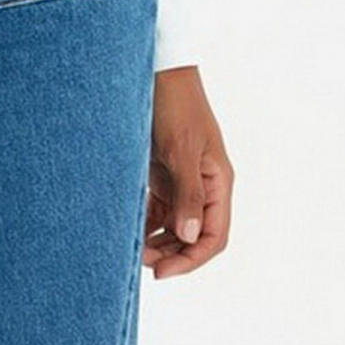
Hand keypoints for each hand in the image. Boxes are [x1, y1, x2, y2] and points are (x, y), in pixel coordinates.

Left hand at [143, 64, 231, 277]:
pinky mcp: (163, 174)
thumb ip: (186, 193)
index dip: (191, 260)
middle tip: (139, 261)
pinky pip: (158, 210)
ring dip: (157, 242)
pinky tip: (127, 230)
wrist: (157, 72)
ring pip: (174, 226)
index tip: (162, 272)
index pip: (214, 236)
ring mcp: (183, 181)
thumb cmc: (174, 104)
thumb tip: (189, 236)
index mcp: (217, 182)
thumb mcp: (181, 149)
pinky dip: (145, 224)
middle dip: (171, 254)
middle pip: (194, 236)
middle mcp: (203, 186)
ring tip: (131, 249)